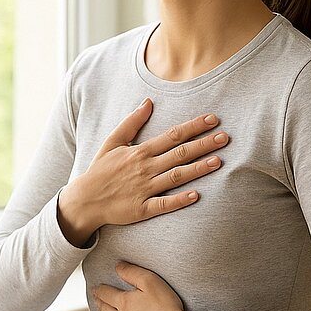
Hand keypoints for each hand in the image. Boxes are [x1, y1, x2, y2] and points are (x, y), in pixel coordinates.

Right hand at [58, 98, 228, 245]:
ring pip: (176, 177)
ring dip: (198, 168)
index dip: (194, 127)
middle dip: (204, 144)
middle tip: (226, 137)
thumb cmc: (100, 169)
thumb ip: (131, 122)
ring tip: (219, 161)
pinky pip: (163, 204)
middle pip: (180, 153)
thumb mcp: (112, 141)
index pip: (173, 135)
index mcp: (140, 151)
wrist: (84, 200)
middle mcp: (145, 168)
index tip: (213, 119)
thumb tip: (148, 102)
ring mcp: (144, 189)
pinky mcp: (142, 209)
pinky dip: (179, 200)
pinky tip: (196, 195)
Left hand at [92, 262, 186, 310]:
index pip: (105, 294)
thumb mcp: (151, 282)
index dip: (99, 289)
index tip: (96, 288)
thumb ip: (132, 272)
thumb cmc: (167, 309)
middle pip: (104, 310)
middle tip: (96, 298)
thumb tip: (119, 267)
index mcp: (124, 303)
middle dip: (99, 302)